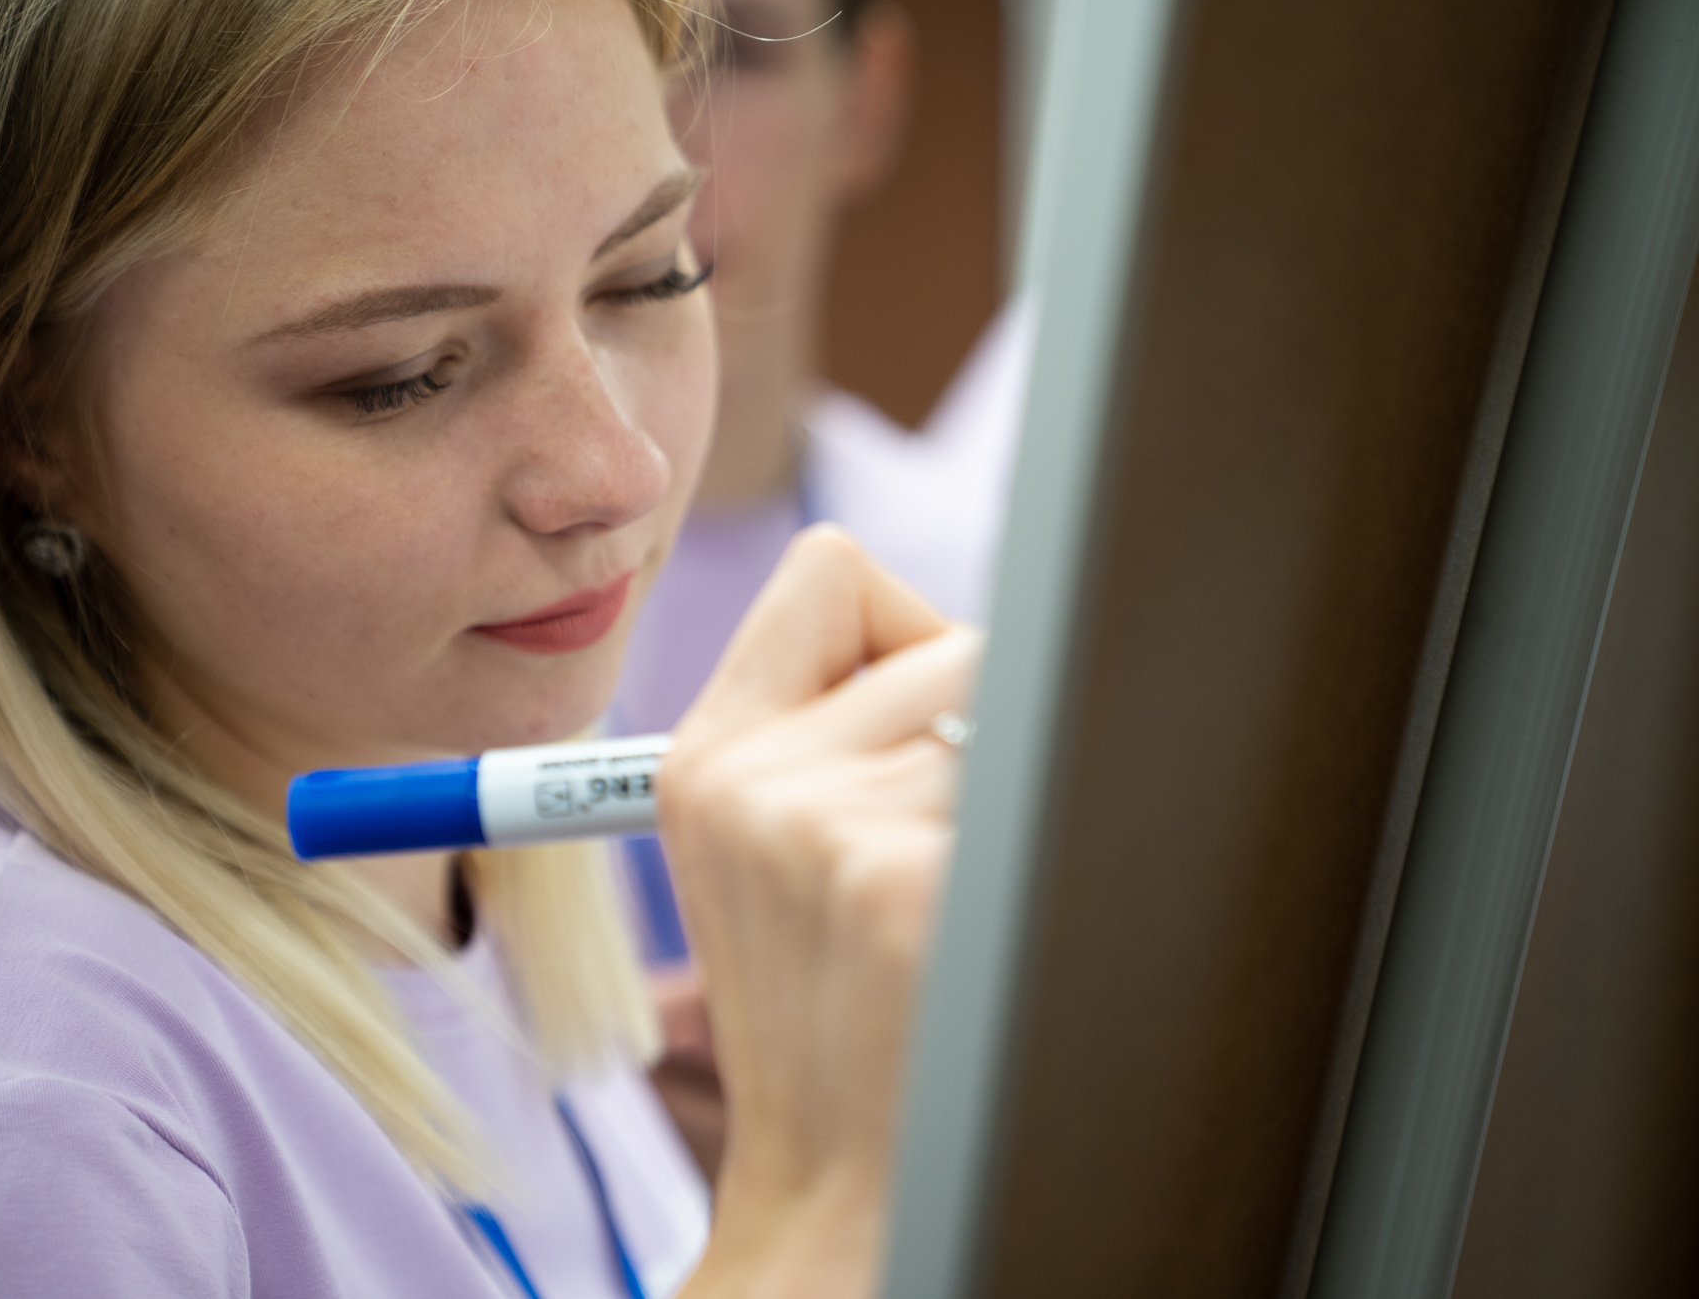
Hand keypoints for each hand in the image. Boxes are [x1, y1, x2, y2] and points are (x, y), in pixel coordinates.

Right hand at [659, 525, 979, 1298]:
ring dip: (1020, 791)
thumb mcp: (770, 857)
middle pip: (954, 638)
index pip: (832, 571)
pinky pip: (1042, 787)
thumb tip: (988, 633)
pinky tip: (1000, 932)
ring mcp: (819, 827)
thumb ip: (833, 728)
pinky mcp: (902, 882)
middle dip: (986, 725)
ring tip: (976, 900)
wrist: (843, 1184)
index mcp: (705, 758)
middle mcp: (747, 778)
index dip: (901, 633)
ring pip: (1008, 708)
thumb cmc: (838, 1014)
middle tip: (958, 851)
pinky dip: (1050, 849)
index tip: (916, 729)